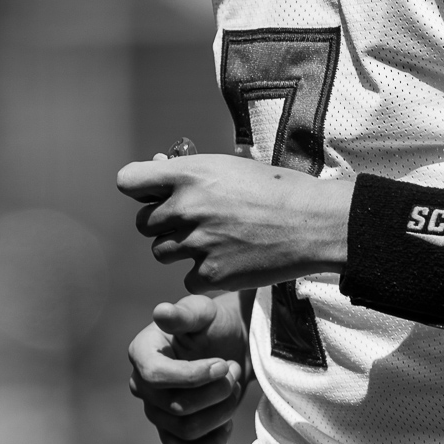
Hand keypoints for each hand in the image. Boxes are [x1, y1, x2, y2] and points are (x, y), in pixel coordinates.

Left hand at [117, 153, 352, 293]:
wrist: (314, 222)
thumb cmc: (276, 188)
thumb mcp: (230, 166)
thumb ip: (190, 172)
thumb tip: (158, 167)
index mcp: (189, 174)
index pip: (128, 181)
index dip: (139, 189)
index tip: (153, 194)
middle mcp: (186, 208)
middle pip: (144, 223)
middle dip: (164, 223)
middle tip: (197, 221)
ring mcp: (197, 244)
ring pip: (161, 252)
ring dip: (181, 249)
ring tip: (217, 239)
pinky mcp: (211, 275)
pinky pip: (188, 277)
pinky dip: (205, 274)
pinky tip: (230, 260)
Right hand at [128, 293, 247, 443]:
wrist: (232, 344)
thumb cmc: (215, 323)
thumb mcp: (204, 311)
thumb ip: (185, 313)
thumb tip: (160, 312)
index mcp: (142, 353)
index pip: (155, 376)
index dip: (192, 376)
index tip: (223, 364)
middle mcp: (142, 386)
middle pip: (176, 407)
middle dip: (216, 391)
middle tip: (234, 368)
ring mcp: (156, 413)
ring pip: (187, 430)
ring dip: (222, 410)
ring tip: (233, 385)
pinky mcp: (174, 435)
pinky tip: (228, 423)